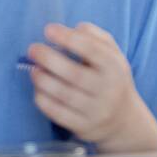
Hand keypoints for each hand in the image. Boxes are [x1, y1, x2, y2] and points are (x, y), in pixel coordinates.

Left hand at [27, 22, 156, 151]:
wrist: (124, 120)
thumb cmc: (111, 78)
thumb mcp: (112, 53)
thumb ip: (94, 36)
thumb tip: (74, 29)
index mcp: (115, 68)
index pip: (91, 50)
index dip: (68, 38)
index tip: (48, 29)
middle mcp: (108, 91)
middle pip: (74, 74)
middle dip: (49, 59)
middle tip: (32, 49)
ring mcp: (96, 112)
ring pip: (64, 95)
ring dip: (43, 80)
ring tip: (34, 69)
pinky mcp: (84, 127)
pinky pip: (58, 114)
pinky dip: (43, 100)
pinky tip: (38, 89)